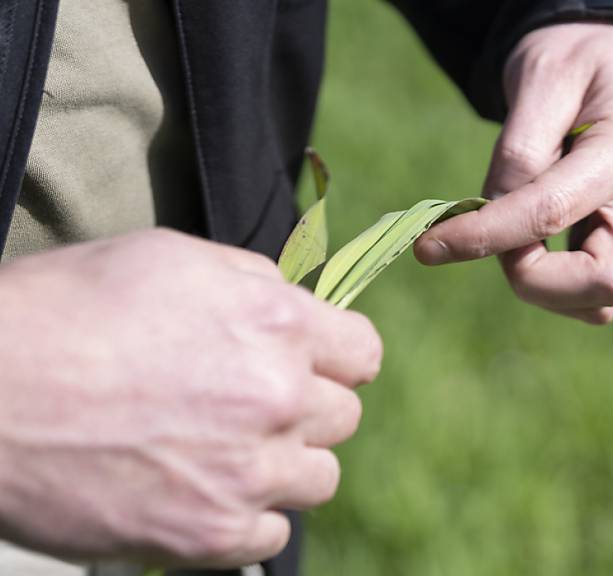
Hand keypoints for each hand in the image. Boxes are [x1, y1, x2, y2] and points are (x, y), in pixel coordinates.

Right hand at [0, 230, 380, 566]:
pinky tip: (202, 494)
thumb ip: (254, 285)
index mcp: (276, 323)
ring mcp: (249, 470)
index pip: (363, 354)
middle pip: (343, 416)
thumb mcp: (170, 259)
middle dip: (303, 408)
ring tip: (224, 453)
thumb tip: (298, 306)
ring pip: (318, 477)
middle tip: (246, 407)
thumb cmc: (66, 310)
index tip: (312, 366)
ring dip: (283, 465)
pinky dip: (245, 518)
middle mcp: (278, 397)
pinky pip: (272, 534)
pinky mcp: (211, 533)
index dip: (337, 358)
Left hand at [415, 23, 612, 323]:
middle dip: (533, 278)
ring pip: (601, 303)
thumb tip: (489, 215)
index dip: (487, 235)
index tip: (431, 245)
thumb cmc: (579, 59)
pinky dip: (552, 281)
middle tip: (491, 239)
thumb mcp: (542, 75)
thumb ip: (517, 149)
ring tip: (510, 233)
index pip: (552, 212)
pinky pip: (593, 294)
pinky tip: (530, 239)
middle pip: (605, 285)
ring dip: (542, 285)